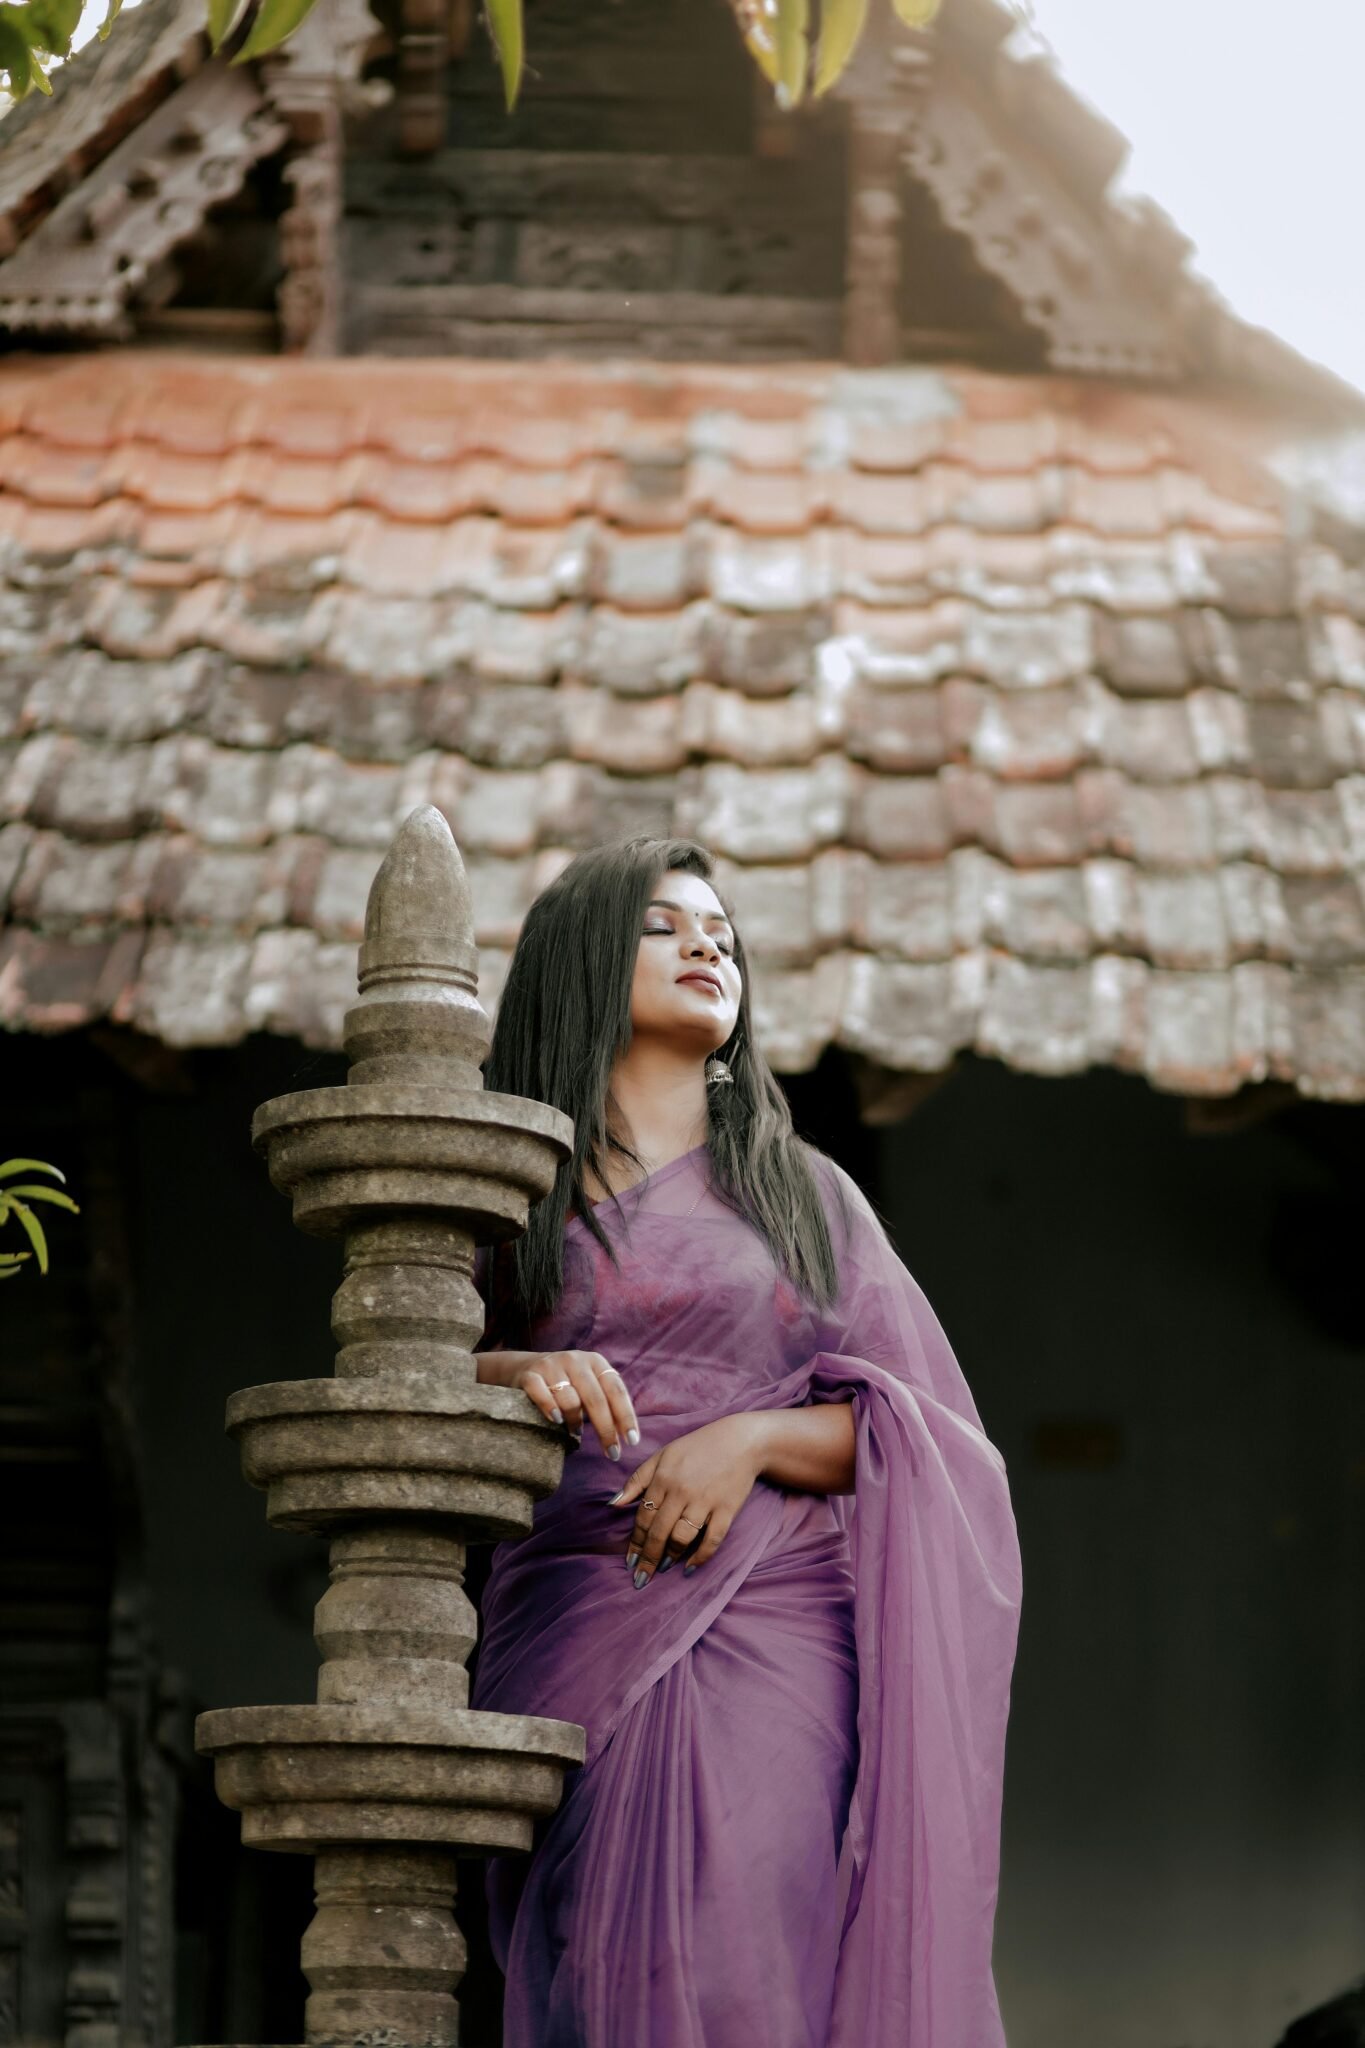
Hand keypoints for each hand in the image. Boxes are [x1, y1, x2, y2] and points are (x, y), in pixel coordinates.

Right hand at [504, 1349, 638, 1462]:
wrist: (525, 1367)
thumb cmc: (566, 1383)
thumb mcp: (589, 1384)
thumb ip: (606, 1402)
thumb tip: (625, 1436)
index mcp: (596, 1362)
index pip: (616, 1390)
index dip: (626, 1416)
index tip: (632, 1441)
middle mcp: (575, 1361)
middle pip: (596, 1399)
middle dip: (606, 1429)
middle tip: (613, 1453)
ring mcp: (551, 1366)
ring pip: (570, 1400)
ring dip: (576, 1421)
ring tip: (576, 1431)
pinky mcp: (530, 1375)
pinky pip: (542, 1395)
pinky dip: (550, 1409)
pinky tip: (556, 1420)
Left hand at [609, 1414, 765, 1587]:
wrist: (741, 1441)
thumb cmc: (698, 1447)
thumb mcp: (663, 1455)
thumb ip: (637, 1479)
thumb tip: (613, 1504)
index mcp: (663, 1478)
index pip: (644, 1517)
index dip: (636, 1542)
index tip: (630, 1561)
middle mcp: (681, 1491)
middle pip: (659, 1532)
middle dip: (648, 1559)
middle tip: (641, 1579)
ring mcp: (705, 1501)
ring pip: (681, 1538)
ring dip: (670, 1557)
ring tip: (663, 1569)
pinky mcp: (726, 1509)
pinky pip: (712, 1539)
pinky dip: (701, 1556)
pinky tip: (690, 1567)